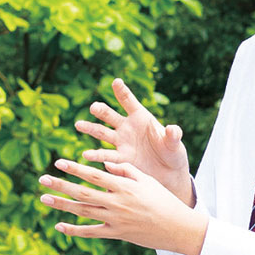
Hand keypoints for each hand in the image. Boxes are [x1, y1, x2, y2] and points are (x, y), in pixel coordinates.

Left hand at [41, 158, 210, 254]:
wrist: (178, 228)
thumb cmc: (163, 200)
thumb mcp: (147, 180)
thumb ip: (125, 171)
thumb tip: (105, 165)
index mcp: (124, 186)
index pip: (94, 175)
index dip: (75, 168)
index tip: (58, 162)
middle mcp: (117, 202)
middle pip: (82, 192)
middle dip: (60, 185)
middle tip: (41, 179)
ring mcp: (115, 220)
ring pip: (82, 211)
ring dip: (62, 205)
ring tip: (43, 198)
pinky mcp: (116, 234)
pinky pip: (91, 233)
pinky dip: (74, 230)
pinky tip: (59, 226)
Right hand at [72, 79, 192, 203]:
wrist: (167, 173)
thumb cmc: (172, 153)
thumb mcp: (175, 144)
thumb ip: (173, 135)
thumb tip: (172, 128)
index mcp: (141, 117)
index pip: (129, 101)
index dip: (122, 91)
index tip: (116, 82)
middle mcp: (127, 127)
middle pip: (110, 115)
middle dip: (101, 110)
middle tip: (94, 107)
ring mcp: (121, 142)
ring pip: (101, 133)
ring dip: (90, 128)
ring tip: (79, 124)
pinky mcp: (119, 159)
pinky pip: (106, 156)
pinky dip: (96, 156)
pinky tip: (86, 155)